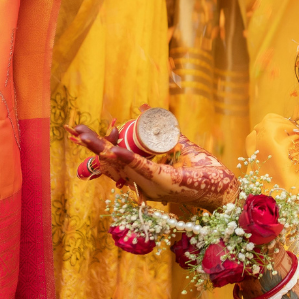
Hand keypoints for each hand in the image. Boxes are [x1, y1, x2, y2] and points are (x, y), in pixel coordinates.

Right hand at [68, 122, 238, 210]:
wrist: (225, 188)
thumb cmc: (204, 170)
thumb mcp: (180, 146)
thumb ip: (164, 130)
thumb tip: (144, 109)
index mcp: (144, 177)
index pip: (115, 160)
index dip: (98, 145)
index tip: (82, 130)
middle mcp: (144, 184)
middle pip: (111, 163)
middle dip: (92, 146)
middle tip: (73, 130)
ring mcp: (153, 185)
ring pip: (122, 166)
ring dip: (103, 150)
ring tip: (84, 136)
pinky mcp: (166, 182)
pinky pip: (144, 170)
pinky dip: (129, 160)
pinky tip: (115, 150)